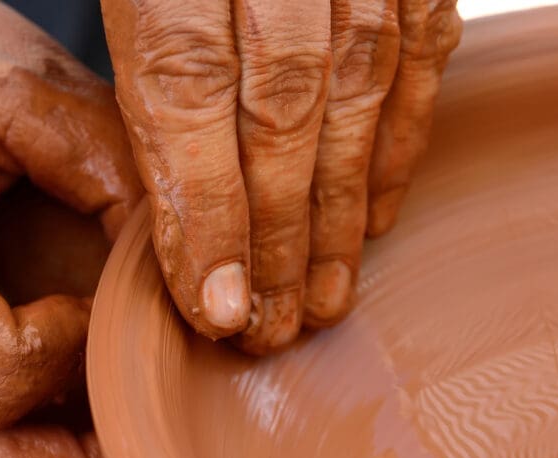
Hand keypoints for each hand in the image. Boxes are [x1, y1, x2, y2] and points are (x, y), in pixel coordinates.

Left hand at [102, 0, 461, 352]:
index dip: (209, 217)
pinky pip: (422, 58)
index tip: (218, 308)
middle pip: (284, 116)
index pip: (190, 101)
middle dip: (279, 239)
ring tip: (326, 299)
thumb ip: (157, 97)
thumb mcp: (135, 4)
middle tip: (274, 326)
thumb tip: (191, 243)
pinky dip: (401, 149)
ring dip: (342, 214)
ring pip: (359, 99)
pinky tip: (380, 216)